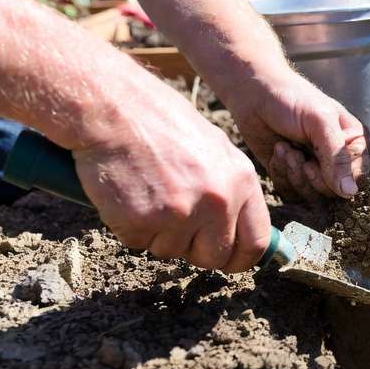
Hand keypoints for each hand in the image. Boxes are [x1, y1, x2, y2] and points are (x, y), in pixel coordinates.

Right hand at [72, 84, 271, 272]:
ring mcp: (181, 213)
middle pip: (215, 257)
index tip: (226, 260)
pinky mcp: (144, 222)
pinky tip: (128, 194)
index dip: (239, 258)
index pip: (256, 242)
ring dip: (157, 234)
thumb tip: (239, 231)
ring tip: (148, 192)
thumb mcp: (214, 149)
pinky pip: (138, 243)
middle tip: (174, 223)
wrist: (114, 108)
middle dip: (194, 250)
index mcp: (241, 181)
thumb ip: (230, 189)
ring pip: (172, 252)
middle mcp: (218, 201)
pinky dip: (130, 227)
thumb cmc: (160, 123)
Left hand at [226, 66, 369, 199]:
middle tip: (295, 154)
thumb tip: (350, 192)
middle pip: (333, 192)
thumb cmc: (291, 99)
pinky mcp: (290, 174)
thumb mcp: (319, 122)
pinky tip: (276, 151)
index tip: (313, 162)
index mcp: (352, 143)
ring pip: (311, 195)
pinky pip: (291, 192)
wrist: (253, 92)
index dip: (335, 179)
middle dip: (310, 177)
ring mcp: (313, 167)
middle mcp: (336, 158)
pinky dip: (280, 174)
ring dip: (293, 173)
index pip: (356, 179)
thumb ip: (337, 157)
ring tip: (283, 148)